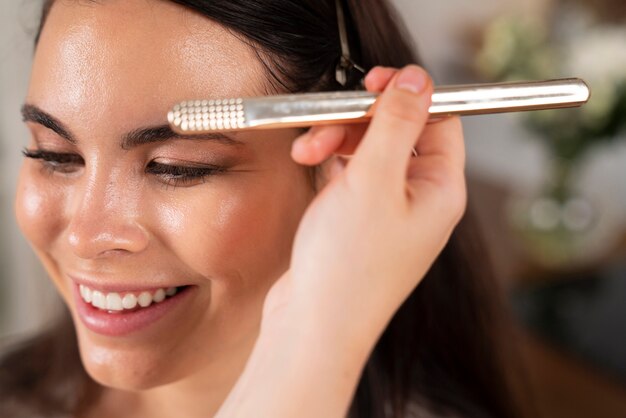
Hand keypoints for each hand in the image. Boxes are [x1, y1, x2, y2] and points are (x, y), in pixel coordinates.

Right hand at [263, 65, 466, 345]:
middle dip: (359, 121)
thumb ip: (396, 124)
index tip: (372, 83)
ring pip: (369, 152)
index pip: (439, 121)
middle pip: (399, 133)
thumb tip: (418, 79)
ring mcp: (388, 212)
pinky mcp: (359, 222)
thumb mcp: (373, 181)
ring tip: (306, 151)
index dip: (408, 96)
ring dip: (336, 140)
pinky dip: (330, 164)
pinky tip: (309, 163)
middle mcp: (420, 200)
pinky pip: (350, 175)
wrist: (312, 328)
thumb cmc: (347, 267)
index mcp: (441, 190)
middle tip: (326, 121)